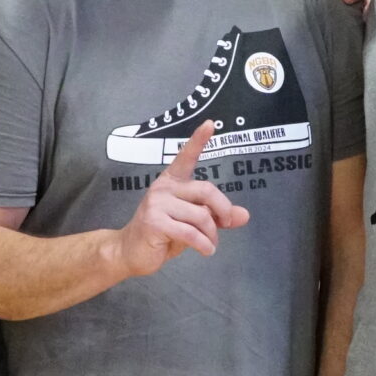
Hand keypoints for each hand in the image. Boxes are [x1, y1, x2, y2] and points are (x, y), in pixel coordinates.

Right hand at [106, 121, 248, 275]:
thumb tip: (244, 215)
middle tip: (225, 225)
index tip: (210, 124)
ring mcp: (156, 203)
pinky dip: (204, 245)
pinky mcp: (154, 222)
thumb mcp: (194, 222)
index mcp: (172, 181)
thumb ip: (217, 216)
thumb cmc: (163, 234)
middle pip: (206, 190)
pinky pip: (191, 233)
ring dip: (212, 235)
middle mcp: (163, 187)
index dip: (198, 140)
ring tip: (209, 244)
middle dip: (222, 211)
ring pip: (201, 216)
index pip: (186, 156)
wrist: (131, 252)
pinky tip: (206, 251)